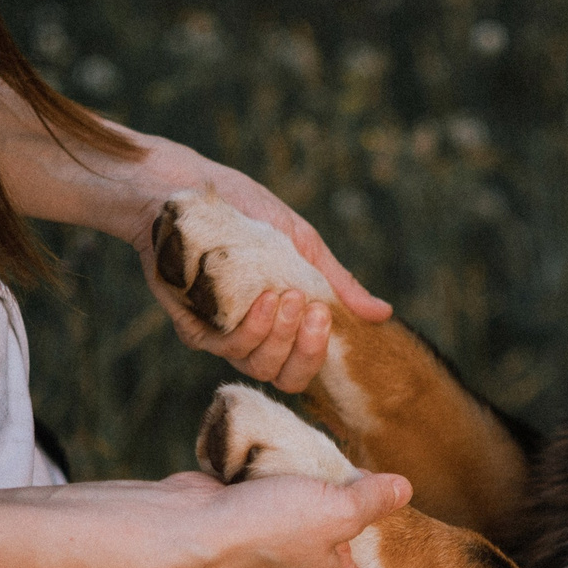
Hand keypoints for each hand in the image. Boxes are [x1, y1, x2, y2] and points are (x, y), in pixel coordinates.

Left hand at [0, 77, 391, 393]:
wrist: (183, 190)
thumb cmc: (244, 211)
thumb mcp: (300, 243)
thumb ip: (335, 282)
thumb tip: (384, 314)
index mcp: (282, 320)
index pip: (306, 364)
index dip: (319, 352)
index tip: (325, 315)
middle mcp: (253, 334)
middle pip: (286, 377)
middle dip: (304, 350)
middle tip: (307, 309)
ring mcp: (222, 333)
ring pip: (258, 365)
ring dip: (276, 334)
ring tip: (282, 295)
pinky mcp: (193, 327)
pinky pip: (225, 348)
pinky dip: (248, 327)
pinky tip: (259, 298)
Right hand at [163, 470, 431, 567]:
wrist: (195, 522)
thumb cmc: (267, 528)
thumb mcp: (336, 510)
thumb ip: (373, 499)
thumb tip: (404, 489)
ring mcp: (287, 552)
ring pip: (334, 541)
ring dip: (356, 527)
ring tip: (385, 508)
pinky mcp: (264, 524)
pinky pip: (305, 512)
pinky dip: (322, 497)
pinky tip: (332, 474)